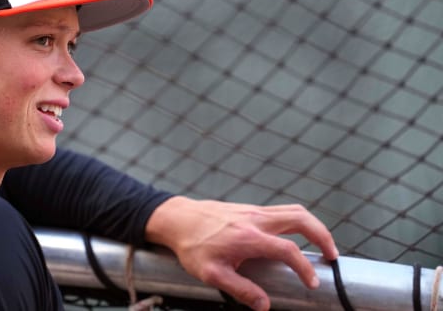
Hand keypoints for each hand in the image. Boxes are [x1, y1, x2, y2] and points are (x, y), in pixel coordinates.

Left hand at [144, 196, 338, 310]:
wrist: (177, 219)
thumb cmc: (191, 245)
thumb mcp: (212, 274)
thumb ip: (241, 290)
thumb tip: (264, 305)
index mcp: (248, 237)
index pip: (288, 250)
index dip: (305, 268)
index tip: (312, 283)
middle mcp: (255, 219)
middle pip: (301, 219)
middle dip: (323, 236)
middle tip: (332, 256)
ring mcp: (254, 211)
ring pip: (294, 210)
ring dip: (313, 226)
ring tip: (322, 245)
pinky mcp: (251, 209)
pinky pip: (282, 211)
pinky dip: (297, 222)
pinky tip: (297, 237)